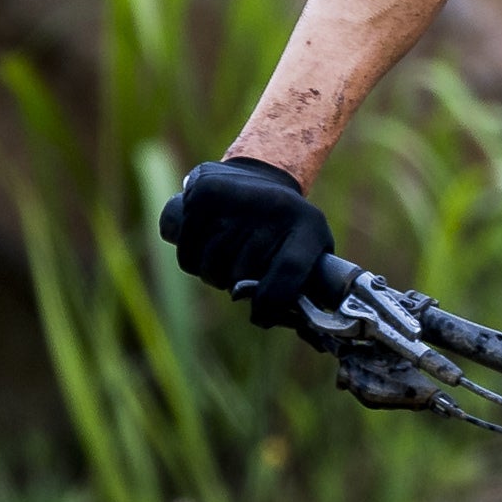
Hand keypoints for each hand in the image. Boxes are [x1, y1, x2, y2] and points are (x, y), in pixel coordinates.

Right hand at [158, 157, 332, 329]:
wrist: (262, 175)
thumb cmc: (289, 231)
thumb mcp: (314, 252)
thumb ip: (309, 290)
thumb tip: (300, 326)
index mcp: (308, 225)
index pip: (289, 270)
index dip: (272, 302)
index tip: (259, 316)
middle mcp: (275, 206)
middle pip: (243, 273)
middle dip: (239, 286)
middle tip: (244, 275)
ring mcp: (238, 197)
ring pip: (211, 266)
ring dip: (214, 275)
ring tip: (227, 260)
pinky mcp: (203, 194)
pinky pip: (188, 252)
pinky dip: (191, 261)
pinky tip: (204, 249)